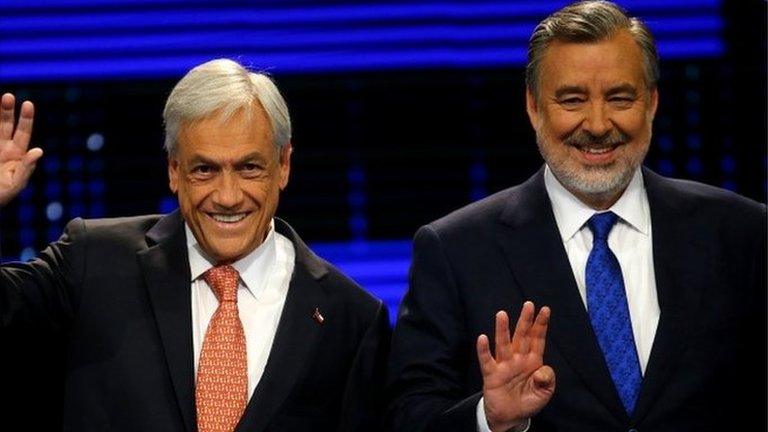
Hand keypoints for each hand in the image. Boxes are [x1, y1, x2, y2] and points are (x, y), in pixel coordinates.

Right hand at [0, 93, 42, 206]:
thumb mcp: (15, 184)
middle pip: (5, 126)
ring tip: (4, 98)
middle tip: (8, 96)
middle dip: (6, 111)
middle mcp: (2, 149)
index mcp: (15, 155)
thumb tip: (39, 151)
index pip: (22, 133)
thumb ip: (26, 168)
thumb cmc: (1, 195)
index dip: (25, 119)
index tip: (27, 104)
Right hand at [476, 301, 554, 431]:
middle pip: (521, 336)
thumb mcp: (544, 392)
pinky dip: (484, 350)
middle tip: (528, 304)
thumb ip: (547, 379)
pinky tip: (482, 338)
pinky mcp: (491, 374)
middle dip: (525, 320)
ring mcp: (504, 365)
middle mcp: (518, 359)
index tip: (545, 310)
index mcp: (533, 361)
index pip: (537, 339)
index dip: (541, 325)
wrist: (511, 417)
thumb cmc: (528, 400)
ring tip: (502, 314)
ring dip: (502, 330)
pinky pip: (487, 361)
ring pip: (503, 344)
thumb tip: (542, 370)